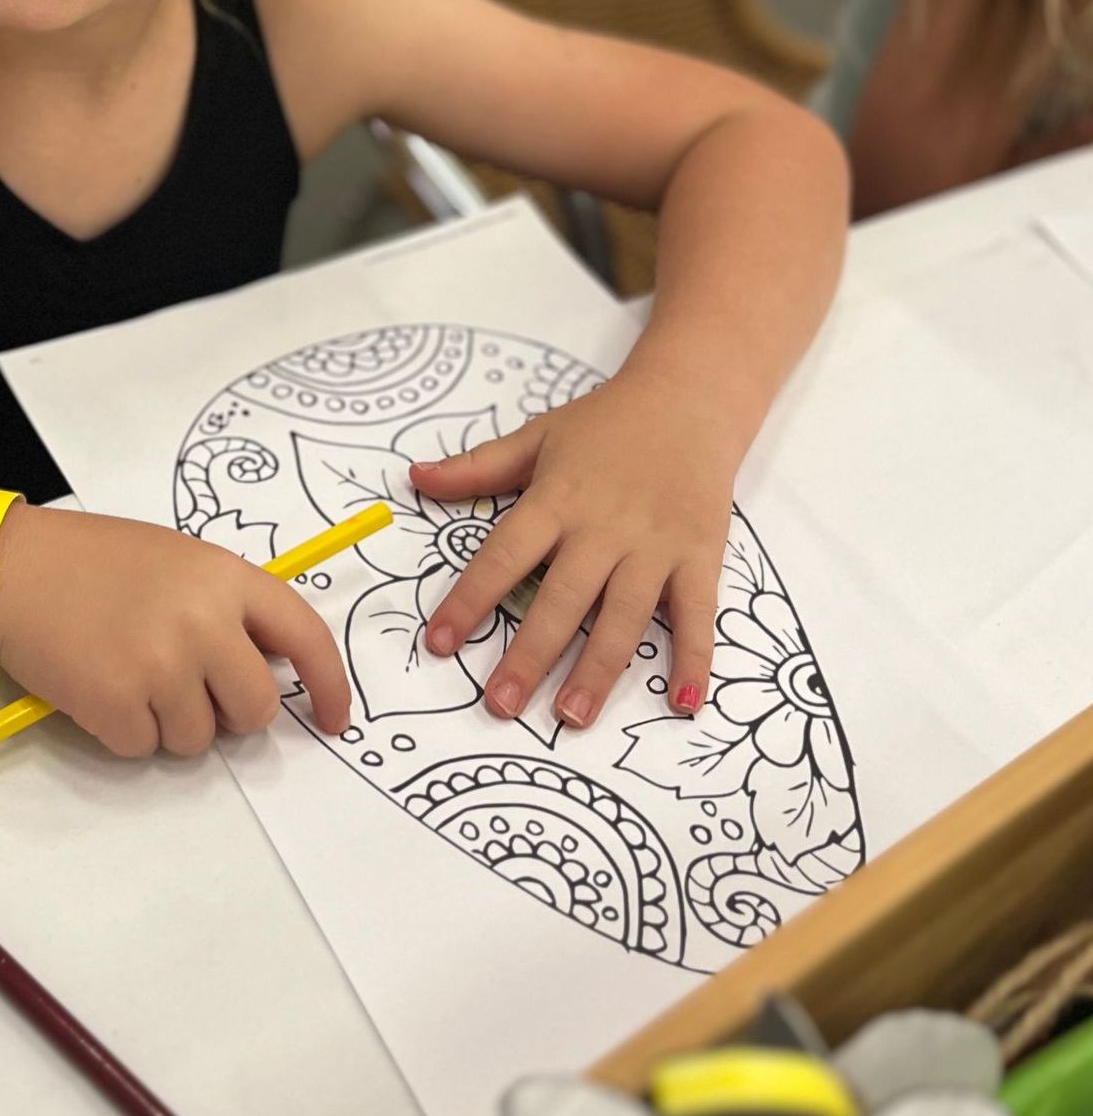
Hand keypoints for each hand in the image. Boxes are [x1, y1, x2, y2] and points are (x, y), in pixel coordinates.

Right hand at [0, 506, 350, 756]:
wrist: (8, 566)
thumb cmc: (91, 561)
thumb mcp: (176, 561)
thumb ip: (226, 607)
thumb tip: (267, 671)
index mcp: (225, 577)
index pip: (304, 636)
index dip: (330, 685)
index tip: (336, 720)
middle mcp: (203, 620)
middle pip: (256, 710)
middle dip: (228, 714)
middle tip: (185, 687)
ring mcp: (161, 663)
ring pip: (197, 740)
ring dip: (166, 723)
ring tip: (127, 673)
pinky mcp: (116, 702)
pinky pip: (143, 748)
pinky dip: (122, 731)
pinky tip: (97, 687)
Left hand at [408, 371, 737, 730]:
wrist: (690, 399)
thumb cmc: (606, 424)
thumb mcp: (537, 436)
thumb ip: (477, 467)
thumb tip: (415, 477)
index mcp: (555, 500)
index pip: (502, 556)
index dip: (468, 600)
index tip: (438, 643)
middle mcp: (602, 529)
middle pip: (560, 599)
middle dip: (530, 655)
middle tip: (500, 705)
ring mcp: (654, 547)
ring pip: (623, 617)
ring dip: (598, 670)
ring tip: (572, 717)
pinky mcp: (700, 557)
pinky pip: (697, 616)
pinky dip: (694, 660)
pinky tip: (684, 703)